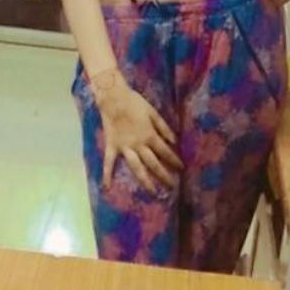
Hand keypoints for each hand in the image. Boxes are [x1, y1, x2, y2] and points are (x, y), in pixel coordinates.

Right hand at [91, 70, 182, 192]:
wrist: (114, 97)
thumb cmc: (135, 103)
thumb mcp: (153, 112)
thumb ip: (164, 127)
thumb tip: (174, 141)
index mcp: (149, 135)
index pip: (165, 151)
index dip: (174, 160)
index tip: (182, 169)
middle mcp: (138, 144)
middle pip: (153, 163)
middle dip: (164, 175)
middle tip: (172, 187)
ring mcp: (124, 147)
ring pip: (136, 167)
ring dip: (145, 180)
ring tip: (152, 191)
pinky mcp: (112, 146)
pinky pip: (109, 162)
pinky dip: (107, 174)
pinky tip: (107, 186)